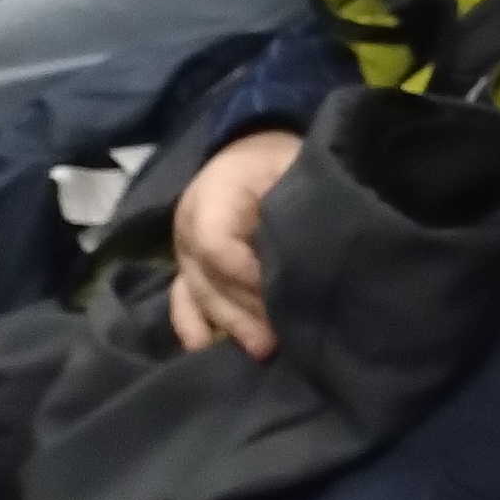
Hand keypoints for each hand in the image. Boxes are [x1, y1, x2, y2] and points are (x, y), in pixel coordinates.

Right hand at [166, 128, 309, 358]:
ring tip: (262, 350)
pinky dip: (192, 325)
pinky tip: (204, 349)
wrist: (253, 149)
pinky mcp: (189, 267)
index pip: (215, 244)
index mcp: (212, 195)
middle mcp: (188, 226)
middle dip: (244, 311)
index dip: (246, 274)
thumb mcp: (293, 166)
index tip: (285, 290)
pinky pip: (183, 299)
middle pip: (208, 279)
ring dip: (229, 325)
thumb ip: (297, 204)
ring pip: (198, 295)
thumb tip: (316, 248)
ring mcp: (184, 250)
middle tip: (278, 338)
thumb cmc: (280, 159)